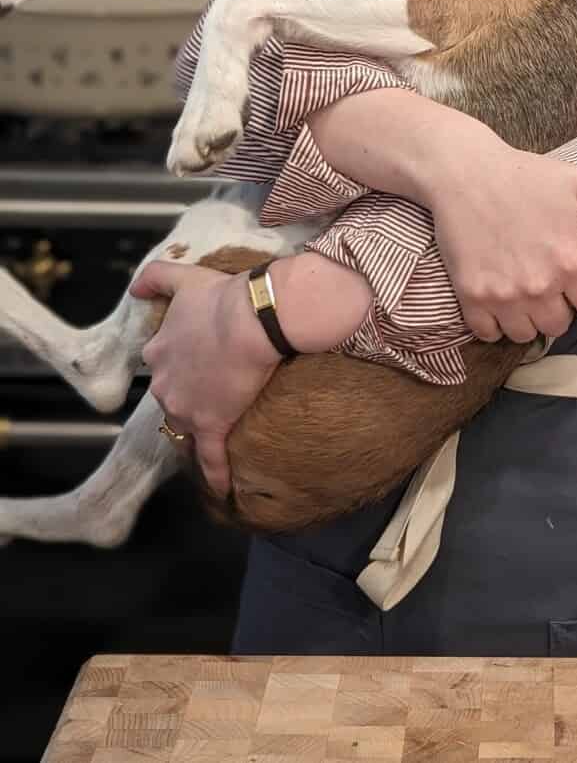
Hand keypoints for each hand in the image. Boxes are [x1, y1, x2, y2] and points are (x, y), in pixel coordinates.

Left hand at [129, 262, 279, 496]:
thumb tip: (133, 288)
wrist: (253, 318)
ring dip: (200, 427)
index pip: (162, 364)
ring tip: (221, 428)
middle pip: (172, 395)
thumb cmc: (222, 297)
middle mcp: (163, 383)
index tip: (198, 360)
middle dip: (189, 394)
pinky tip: (220, 489)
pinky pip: (210, 457)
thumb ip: (155, 276)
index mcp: (158, 351)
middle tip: (217, 387)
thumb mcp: (185, 277)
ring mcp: (185, 407)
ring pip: (187, 425)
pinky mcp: (211, 425)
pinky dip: (215, 474)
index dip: (180, 362)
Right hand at [429, 139, 576, 344]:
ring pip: (524, 334)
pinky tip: (497, 299)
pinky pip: (487, 333)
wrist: (464, 171)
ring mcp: (502, 294)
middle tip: (547, 284)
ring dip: (526, 318)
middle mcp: (538, 285)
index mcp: (570, 261)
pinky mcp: (471, 296)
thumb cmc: (524, 175)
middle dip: (558, 308)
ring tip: (522, 293)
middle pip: (559, 326)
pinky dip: (493, 323)